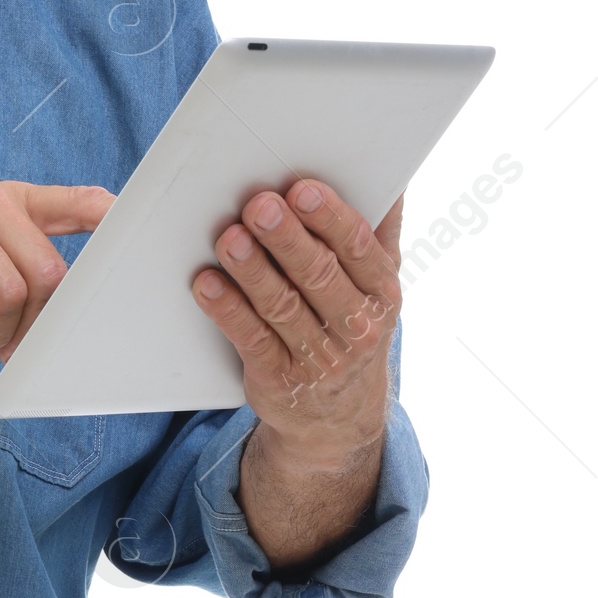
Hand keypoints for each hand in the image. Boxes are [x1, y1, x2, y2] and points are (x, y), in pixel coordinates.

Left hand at [191, 178, 402, 468]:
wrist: (337, 417)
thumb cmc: (351, 328)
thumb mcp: (377, 286)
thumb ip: (379, 233)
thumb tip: (391, 179)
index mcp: (382, 293)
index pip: (358, 249)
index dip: (330, 217)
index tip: (303, 188)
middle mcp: (356, 327)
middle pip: (318, 275)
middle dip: (287, 238)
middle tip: (259, 205)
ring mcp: (319, 357)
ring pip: (282, 306)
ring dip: (253, 270)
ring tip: (230, 239)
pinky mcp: (280, 379)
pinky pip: (251, 339)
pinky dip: (227, 310)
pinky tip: (206, 285)